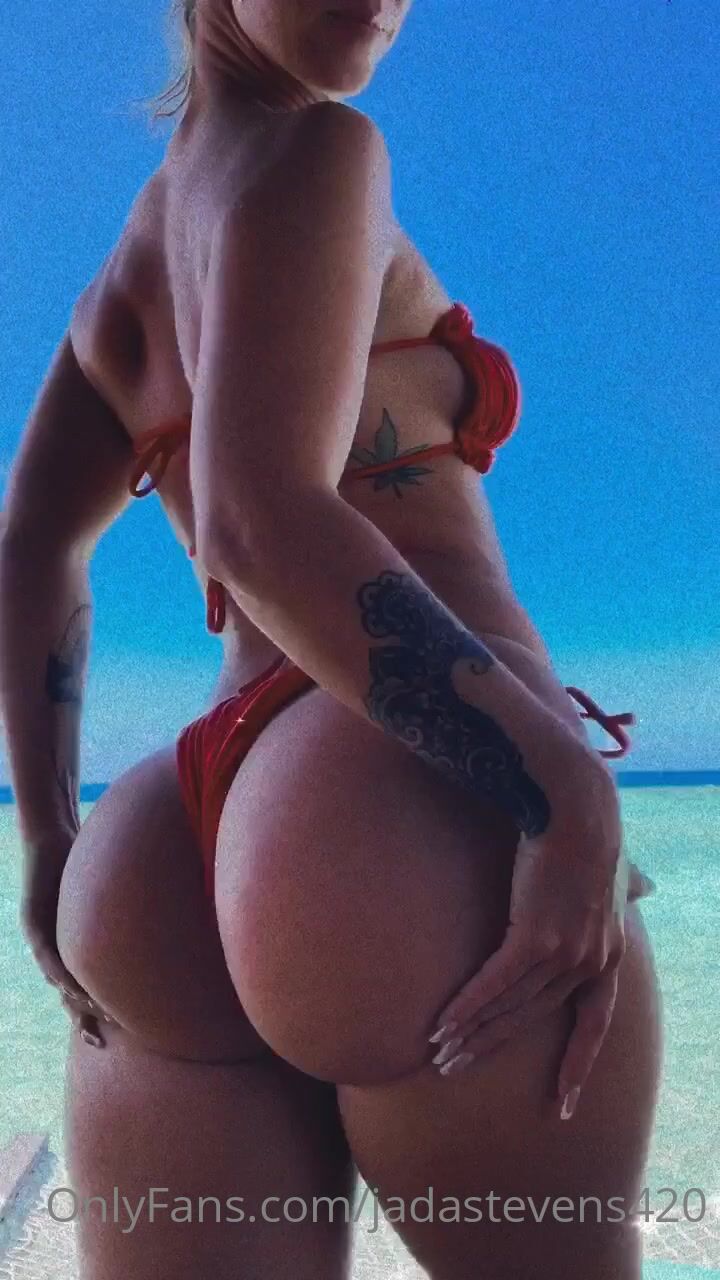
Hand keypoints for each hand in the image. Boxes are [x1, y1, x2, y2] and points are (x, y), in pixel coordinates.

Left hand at [21, 826, 113, 1046]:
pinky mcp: (31, 923)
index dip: (97, 1009)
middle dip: (83, 1018)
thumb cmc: (83, 859)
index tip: (118, 1032)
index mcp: (72, 944)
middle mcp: (55, 947)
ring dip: (76, 1001)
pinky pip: (48, 955)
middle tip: (100, 1044)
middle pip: (68, 993)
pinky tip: (73, 988)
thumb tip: (172, 913)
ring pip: (57, 979)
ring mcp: (41, 937)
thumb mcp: (108, 892)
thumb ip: (128, 909)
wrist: (50, 835)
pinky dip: (61, 973)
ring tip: (97, 1019)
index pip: (84, 984)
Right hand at [428, 763, 653, 1118]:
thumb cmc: (591, 833)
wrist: (577, 808)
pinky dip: (467, 1007)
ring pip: (510, 1007)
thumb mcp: (617, 873)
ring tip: (441, 1053)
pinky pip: (495, 984)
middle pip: (534, 1020)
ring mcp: (564, 954)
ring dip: (470, 1032)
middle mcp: (590, 964)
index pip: (594, 1025)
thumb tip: (646, 885)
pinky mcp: (535, 939)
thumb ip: (626, 890)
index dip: (576, 1066)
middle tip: (458, 1069)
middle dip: (493, 1048)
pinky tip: (443, 1024)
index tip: (563, 1106)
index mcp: (608, 957)